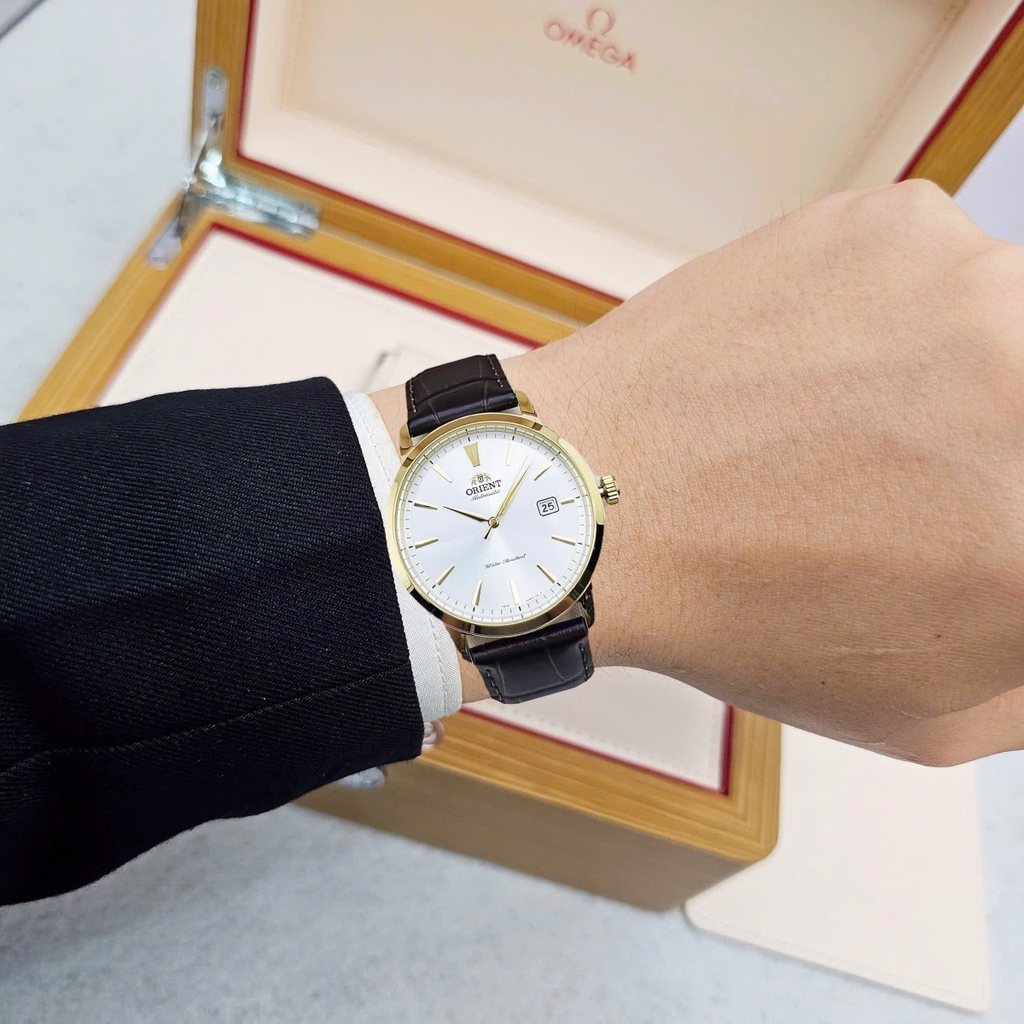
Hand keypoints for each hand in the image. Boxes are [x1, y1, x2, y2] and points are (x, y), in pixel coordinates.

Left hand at [374, 181, 1023, 757]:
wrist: (595, 503)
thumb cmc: (735, 612)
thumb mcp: (926, 708)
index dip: (997, 510)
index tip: (966, 508)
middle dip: (992, 445)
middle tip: (910, 470)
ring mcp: (972, 287)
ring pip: (1008, 327)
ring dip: (957, 372)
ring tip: (842, 425)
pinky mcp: (898, 223)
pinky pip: (937, 268)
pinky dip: (892, 314)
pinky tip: (810, 369)